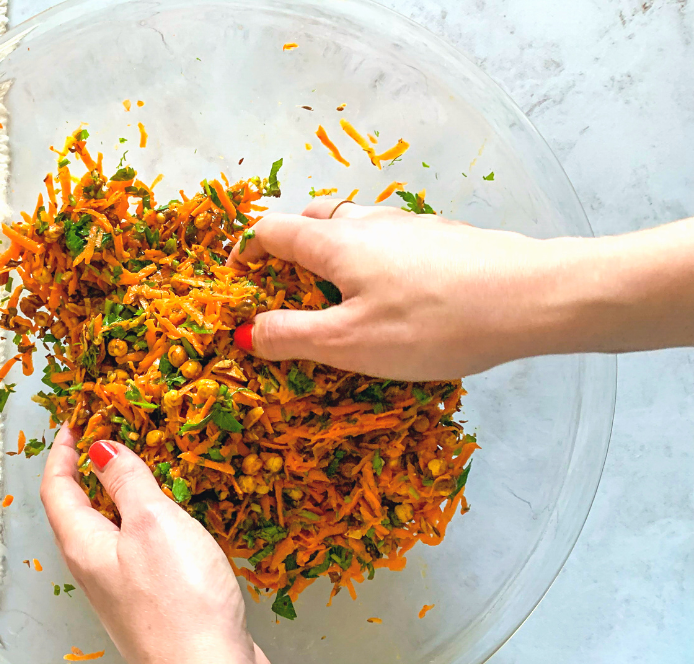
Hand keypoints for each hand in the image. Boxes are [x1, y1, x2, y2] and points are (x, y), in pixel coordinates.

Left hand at [40, 425, 277, 663]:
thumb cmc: (181, 603)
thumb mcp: (152, 522)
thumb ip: (127, 481)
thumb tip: (101, 448)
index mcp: (85, 546)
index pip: (57, 489)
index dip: (63, 452)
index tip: (74, 424)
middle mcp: (96, 570)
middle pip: (77, 511)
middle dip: (87, 472)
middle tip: (105, 439)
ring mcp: (123, 590)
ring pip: (109, 533)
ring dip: (118, 498)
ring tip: (139, 472)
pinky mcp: (153, 604)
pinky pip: (138, 552)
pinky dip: (145, 525)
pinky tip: (171, 523)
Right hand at [227, 199, 570, 379]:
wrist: (533, 298)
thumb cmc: (433, 323)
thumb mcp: (349, 342)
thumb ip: (291, 336)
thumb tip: (246, 333)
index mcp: (336, 241)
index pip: (272, 228)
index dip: (245, 250)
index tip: (235, 278)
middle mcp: (370, 222)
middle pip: (313, 216)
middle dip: (286, 243)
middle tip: (282, 283)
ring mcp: (412, 226)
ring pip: (354, 225)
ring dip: (329, 249)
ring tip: (334, 292)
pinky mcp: (445, 240)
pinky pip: (389, 240)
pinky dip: (369, 258)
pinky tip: (393, 294)